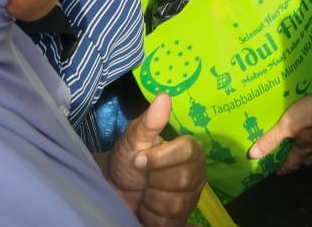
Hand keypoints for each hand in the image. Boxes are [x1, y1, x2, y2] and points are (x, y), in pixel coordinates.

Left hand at [104, 94, 206, 226]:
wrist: (115, 189)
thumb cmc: (127, 160)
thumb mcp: (133, 138)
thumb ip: (149, 121)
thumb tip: (163, 97)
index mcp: (190, 149)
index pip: (188, 151)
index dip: (161, 158)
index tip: (139, 160)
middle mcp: (197, 173)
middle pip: (184, 179)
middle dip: (154, 179)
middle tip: (142, 177)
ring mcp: (191, 198)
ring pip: (177, 202)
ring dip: (151, 199)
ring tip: (144, 192)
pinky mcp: (182, 219)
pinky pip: (170, 221)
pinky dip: (152, 216)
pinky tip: (147, 207)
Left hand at [247, 93, 311, 172]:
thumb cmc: (310, 117)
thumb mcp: (286, 126)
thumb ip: (271, 139)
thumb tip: (253, 155)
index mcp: (304, 148)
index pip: (293, 163)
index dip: (285, 168)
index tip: (278, 171)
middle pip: (309, 158)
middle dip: (301, 160)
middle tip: (294, 157)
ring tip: (307, 139)